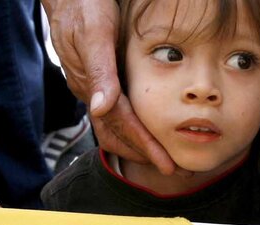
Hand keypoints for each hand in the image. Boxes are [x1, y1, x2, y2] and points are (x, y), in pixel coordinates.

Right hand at [41, 0, 180, 175]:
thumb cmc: (84, 5)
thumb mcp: (94, 33)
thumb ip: (99, 71)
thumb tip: (99, 109)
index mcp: (91, 82)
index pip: (122, 123)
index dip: (145, 145)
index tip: (167, 165)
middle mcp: (90, 89)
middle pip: (118, 133)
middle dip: (145, 154)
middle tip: (176, 172)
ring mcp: (92, 86)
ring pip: (114, 128)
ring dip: (138, 147)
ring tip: (164, 161)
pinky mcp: (97, 79)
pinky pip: (115, 113)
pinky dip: (132, 130)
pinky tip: (147, 135)